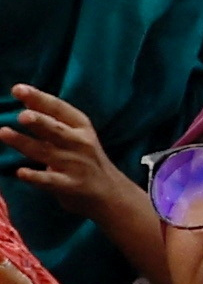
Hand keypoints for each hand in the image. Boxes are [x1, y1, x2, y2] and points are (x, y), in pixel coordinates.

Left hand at [3, 82, 160, 280]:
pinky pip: (50, 181)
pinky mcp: (70, 186)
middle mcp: (80, 144)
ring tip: (4, 133)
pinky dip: (36, 177)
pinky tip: (21, 172)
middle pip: (56, 130)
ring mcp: (75, 165)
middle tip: (22, 115)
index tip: (17, 89)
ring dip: (25, 143)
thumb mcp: (76, 135)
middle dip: (40, 122)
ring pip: (46, 152)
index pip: (59, 109)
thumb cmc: (86, 160)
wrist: (111, 194)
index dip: (39, 98)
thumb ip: (52, 119)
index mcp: (81, 127)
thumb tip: (27, 100)